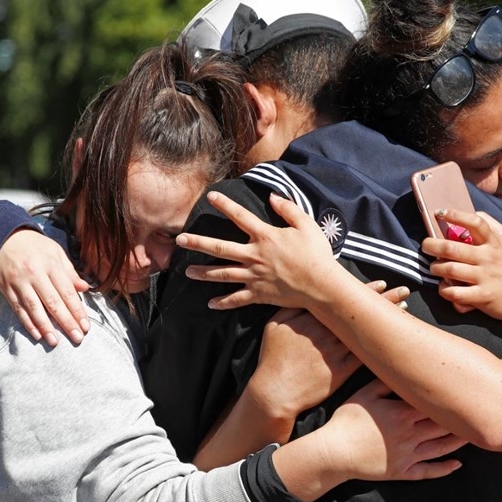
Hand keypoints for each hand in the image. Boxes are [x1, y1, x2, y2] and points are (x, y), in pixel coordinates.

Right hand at [0, 229, 91, 345]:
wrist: (3, 239)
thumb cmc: (36, 247)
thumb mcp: (56, 253)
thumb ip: (70, 272)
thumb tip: (85, 288)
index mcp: (51, 265)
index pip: (67, 292)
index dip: (77, 310)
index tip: (85, 326)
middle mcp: (35, 274)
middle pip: (52, 302)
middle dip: (66, 322)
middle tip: (76, 338)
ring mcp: (19, 283)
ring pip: (34, 308)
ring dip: (45, 326)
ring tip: (55, 341)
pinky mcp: (6, 289)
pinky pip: (18, 309)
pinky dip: (27, 323)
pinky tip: (37, 334)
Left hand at [177, 191, 339, 309]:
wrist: (321, 285)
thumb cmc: (316, 254)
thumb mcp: (306, 225)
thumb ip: (288, 209)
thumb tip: (273, 196)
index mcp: (265, 237)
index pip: (240, 216)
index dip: (225, 205)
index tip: (211, 196)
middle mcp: (254, 255)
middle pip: (220, 248)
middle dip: (198, 243)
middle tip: (180, 240)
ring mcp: (254, 276)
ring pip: (222, 274)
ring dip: (203, 273)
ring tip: (187, 271)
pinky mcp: (259, 293)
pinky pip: (237, 299)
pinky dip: (223, 302)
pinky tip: (211, 304)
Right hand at [251, 282, 410, 420]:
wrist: (275, 391)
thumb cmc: (273, 358)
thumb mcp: (275, 325)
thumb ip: (292, 306)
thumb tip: (304, 291)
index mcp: (312, 318)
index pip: (343, 300)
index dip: (365, 291)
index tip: (382, 284)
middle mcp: (327, 332)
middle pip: (360, 312)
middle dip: (385, 299)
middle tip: (404, 290)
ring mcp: (336, 351)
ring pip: (367, 332)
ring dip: (387, 319)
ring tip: (405, 308)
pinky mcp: (342, 370)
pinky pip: (366, 356)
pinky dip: (381, 346)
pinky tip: (395, 338)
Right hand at [323, 380, 464, 480]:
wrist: (334, 453)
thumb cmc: (347, 420)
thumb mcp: (364, 394)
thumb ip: (386, 382)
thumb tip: (403, 369)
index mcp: (403, 413)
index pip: (434, 404)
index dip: (452, 399)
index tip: (468, 392)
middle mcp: (410, 434)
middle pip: (443, 426)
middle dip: (462, 420)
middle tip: (480, 412)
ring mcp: (408, 455)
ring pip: (440, 448)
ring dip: (459, 442)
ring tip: (474, 435)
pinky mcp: (402, 472)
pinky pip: (428, 472)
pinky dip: (445, 469)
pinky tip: (458, 465)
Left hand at [421, 208, 501, 322]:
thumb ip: (492, 225)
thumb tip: (473, 211)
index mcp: (494, 242)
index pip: (475, 222)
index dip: (455, 215)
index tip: (439, 212)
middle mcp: (488, 257)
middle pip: (452, 248)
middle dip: (432, 245)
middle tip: (426, 246)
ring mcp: (485, 277)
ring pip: (450, 270)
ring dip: (436, 268)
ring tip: (435, 268)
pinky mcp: (483, 297)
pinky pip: (455, 294)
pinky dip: (444, 290)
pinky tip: (444, 288)